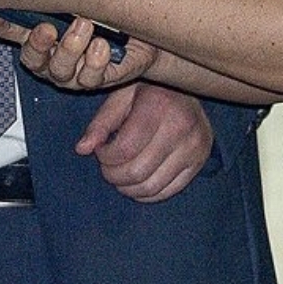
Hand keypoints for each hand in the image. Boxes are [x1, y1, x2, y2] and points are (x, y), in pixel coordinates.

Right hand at [4, 15, 158, 90]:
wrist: (141, 33)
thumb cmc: (104, 12)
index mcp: (36, 34)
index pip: (9, 31)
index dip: (2, 25)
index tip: (2, 14)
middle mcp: (49, 56)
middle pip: (30, 58)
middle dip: (37, 44)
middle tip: (48, 28)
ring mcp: (70, 72)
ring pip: (59, 70)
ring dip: (70, 49)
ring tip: (85, 27)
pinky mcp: (93, 80)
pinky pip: (88, 79)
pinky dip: (94, 62)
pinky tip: (101, 46)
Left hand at [77, 82, 211, 202]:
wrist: (187, 89)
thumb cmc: (147, 90)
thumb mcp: (120, 96)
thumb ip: (101, 123)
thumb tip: (82, 149)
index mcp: (159, 105)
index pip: (125, 149)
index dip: (105, 156)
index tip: (100, 150)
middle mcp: (181, 128)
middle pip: (137, 172)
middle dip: (113, 175)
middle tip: (106, 166)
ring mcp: (194, 147)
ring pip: (152, 186)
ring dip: (128, 188)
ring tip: (119, 175)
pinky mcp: (200, 161)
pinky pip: (171, 191)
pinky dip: (148, 194)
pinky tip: (136, 184)